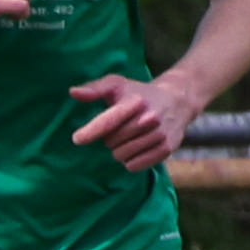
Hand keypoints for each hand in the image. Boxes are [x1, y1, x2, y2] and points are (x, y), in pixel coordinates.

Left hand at [68, 73, 204, 169]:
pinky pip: (135, 165)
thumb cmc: (139, 93)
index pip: (108, 121)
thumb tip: (73, 93)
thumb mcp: (117, 84)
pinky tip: (134, 150)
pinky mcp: (167, 148)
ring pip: (122, 156)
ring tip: (126, 140)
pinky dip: (130, 161)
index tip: (77, 139)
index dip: (90, 132)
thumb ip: (94, 88)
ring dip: (118, 151)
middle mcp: (149, 118)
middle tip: (117, 131)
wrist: (177, 101)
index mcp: (134, 102)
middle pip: (112, 142)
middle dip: (109, 139)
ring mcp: (159, 134)